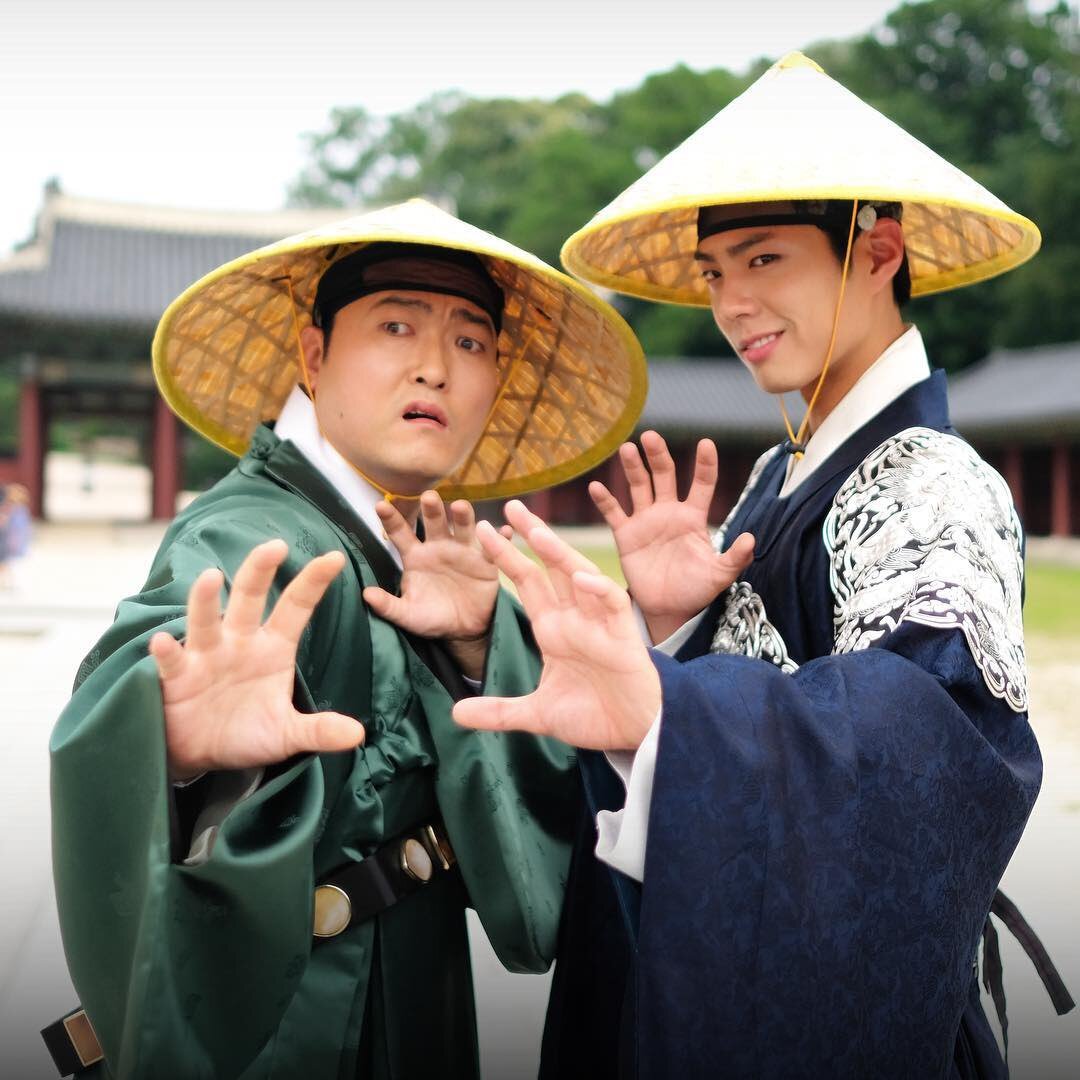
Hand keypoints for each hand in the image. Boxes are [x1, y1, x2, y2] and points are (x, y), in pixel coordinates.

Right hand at [149, 540, 361, 780]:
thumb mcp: (287, 735)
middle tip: (275, 546)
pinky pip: (171, 661)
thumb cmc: (246, 733)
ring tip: (212, 577)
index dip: (313, 583)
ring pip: (205, 621)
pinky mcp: (176, 678)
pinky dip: (166, 652)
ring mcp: (205, 656)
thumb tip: (357, 736)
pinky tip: (162, 643)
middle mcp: (239, 642)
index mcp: (272, 648)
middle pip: (249, 599)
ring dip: (206, 600)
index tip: (335, 558)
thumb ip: (319, 731)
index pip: (295, 608)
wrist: (201, 754)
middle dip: (260, 571)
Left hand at [362, 491, 507, 679]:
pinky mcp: (486, 561)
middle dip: (431, 508)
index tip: (380, 505)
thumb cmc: (433, 618)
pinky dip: (500, 538)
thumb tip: (366, 594)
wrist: (464, 630)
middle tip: (428, 497)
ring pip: (464, 528)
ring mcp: (464, 551)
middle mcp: (439, 546)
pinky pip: (494, 548)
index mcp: (416, 556)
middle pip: (434, 522)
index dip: (391, 519)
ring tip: (461, 507)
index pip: (400, 533)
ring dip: (463, 516)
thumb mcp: (409, 615)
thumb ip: (389, 606)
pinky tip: (503, 530)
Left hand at [452, 501, 659, 749]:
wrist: (634, 733)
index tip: (482, 531)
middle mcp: (574, 618)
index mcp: (553, 629)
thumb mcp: (537, 713)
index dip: (506, 556)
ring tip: (537, 533)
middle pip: (551, 567)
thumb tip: (457, 713)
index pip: (526, 582)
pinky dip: (598, 589)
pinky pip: (612, 604)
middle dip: (533, 536)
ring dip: (560, 555)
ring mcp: (599, 624)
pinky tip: (582, 578)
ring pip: (580, 577)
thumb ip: (499, 712)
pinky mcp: (623, 637)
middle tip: (512, 506)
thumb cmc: (593, 715)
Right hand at [589, 431, 753, 643]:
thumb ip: (735, 558)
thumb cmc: (697, 590)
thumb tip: (751, 539)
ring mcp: (646, 521)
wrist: (669, 609)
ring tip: (627, 449)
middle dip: (658, 455)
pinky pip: (614, 513)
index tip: (706, 444)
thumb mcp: (720, 575)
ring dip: (633, 468)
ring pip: (639, 486)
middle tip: (651, 437)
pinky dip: (605, 500)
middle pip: (664, 475)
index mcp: (694, 517)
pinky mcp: (626, 535)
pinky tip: (596, 487)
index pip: (702, 484)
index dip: (705, 464)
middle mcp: (669, 512)